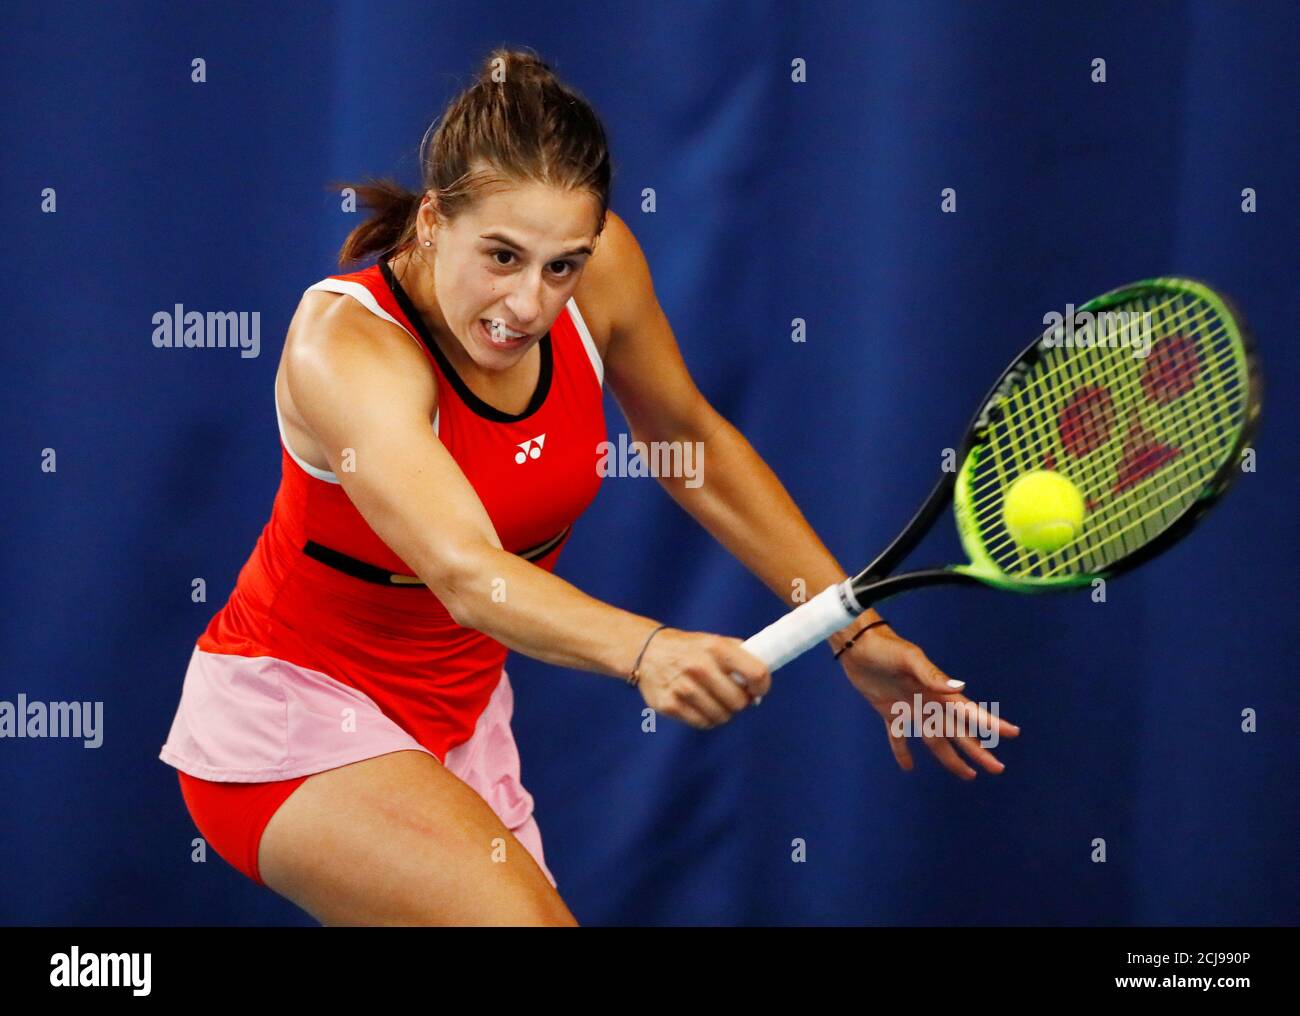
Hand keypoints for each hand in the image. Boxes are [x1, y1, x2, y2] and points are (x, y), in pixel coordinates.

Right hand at [634, 628, 770, 728]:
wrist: (647, 651)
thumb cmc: (689, 648)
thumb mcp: (714, 641)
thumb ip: (740, 656)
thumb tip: (760, 684)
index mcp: (716, 648)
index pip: (756, 673)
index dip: (763, 686)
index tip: (758, 689)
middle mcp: (699, 667)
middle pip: (739, 701)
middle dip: (741, 702)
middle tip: (734, 696)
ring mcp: (683, 687)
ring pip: (722, 716)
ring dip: (724, 712)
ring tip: (716, 701)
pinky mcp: (669, 705)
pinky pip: (703, 723)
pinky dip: (707, 719)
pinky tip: (702, 707)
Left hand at [834, 622, 1019, 778]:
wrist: (857, 644)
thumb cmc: (885, 648)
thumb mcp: (908, 659)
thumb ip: (932, 674)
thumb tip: (959, 687)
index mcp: (937, 690)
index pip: (969, 711)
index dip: (990, 723)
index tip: (1013, 733)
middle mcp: (928, 702)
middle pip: (958, 732)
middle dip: (977, 750)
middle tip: (997, 769)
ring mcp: (910, 708)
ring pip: (935, 740)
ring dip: (950, 757)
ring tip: (968, 775)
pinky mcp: (889, 711)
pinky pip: (899, 736)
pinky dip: (903, 751)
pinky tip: (908, 767)